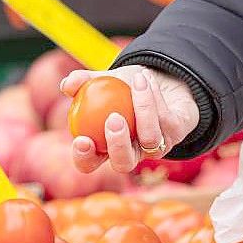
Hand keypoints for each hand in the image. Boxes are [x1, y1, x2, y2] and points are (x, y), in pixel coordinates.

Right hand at [60, 65, 199, 172]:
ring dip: (143, 109)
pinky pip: (165, 120)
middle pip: (123, 163)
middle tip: (113, 119)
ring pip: (150, 140)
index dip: (84, 158)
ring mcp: (155, 147)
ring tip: (137, 81)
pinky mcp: (176, 135)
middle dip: (118, 145)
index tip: (81, 140)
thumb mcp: (103, 80)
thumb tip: (66, 85)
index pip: (91, 163)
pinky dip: (154, 97)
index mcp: (107, 146)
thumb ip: (84, 81)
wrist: (161, 81)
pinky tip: (146, 79)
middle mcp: (132, 153)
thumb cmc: (125, 87)